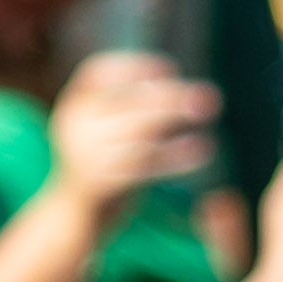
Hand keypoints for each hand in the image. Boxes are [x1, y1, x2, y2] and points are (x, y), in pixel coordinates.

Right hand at [41, 49, 216, 205]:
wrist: (74, 214)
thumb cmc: (102, 162)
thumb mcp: (106, 128)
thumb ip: (135, 108)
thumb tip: (186, 95)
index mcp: (72, 106)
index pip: (96, 72)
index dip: (133, 67)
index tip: (168, 69)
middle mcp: (73, 127)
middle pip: (127, 103)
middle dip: (170, 97)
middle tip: (210, 96)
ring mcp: (84, 155)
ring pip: (138, 131)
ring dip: (176, 119)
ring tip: (208, 112)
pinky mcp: (99, 183)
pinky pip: (145, 164)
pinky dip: (176, 156)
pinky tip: (202, 149)